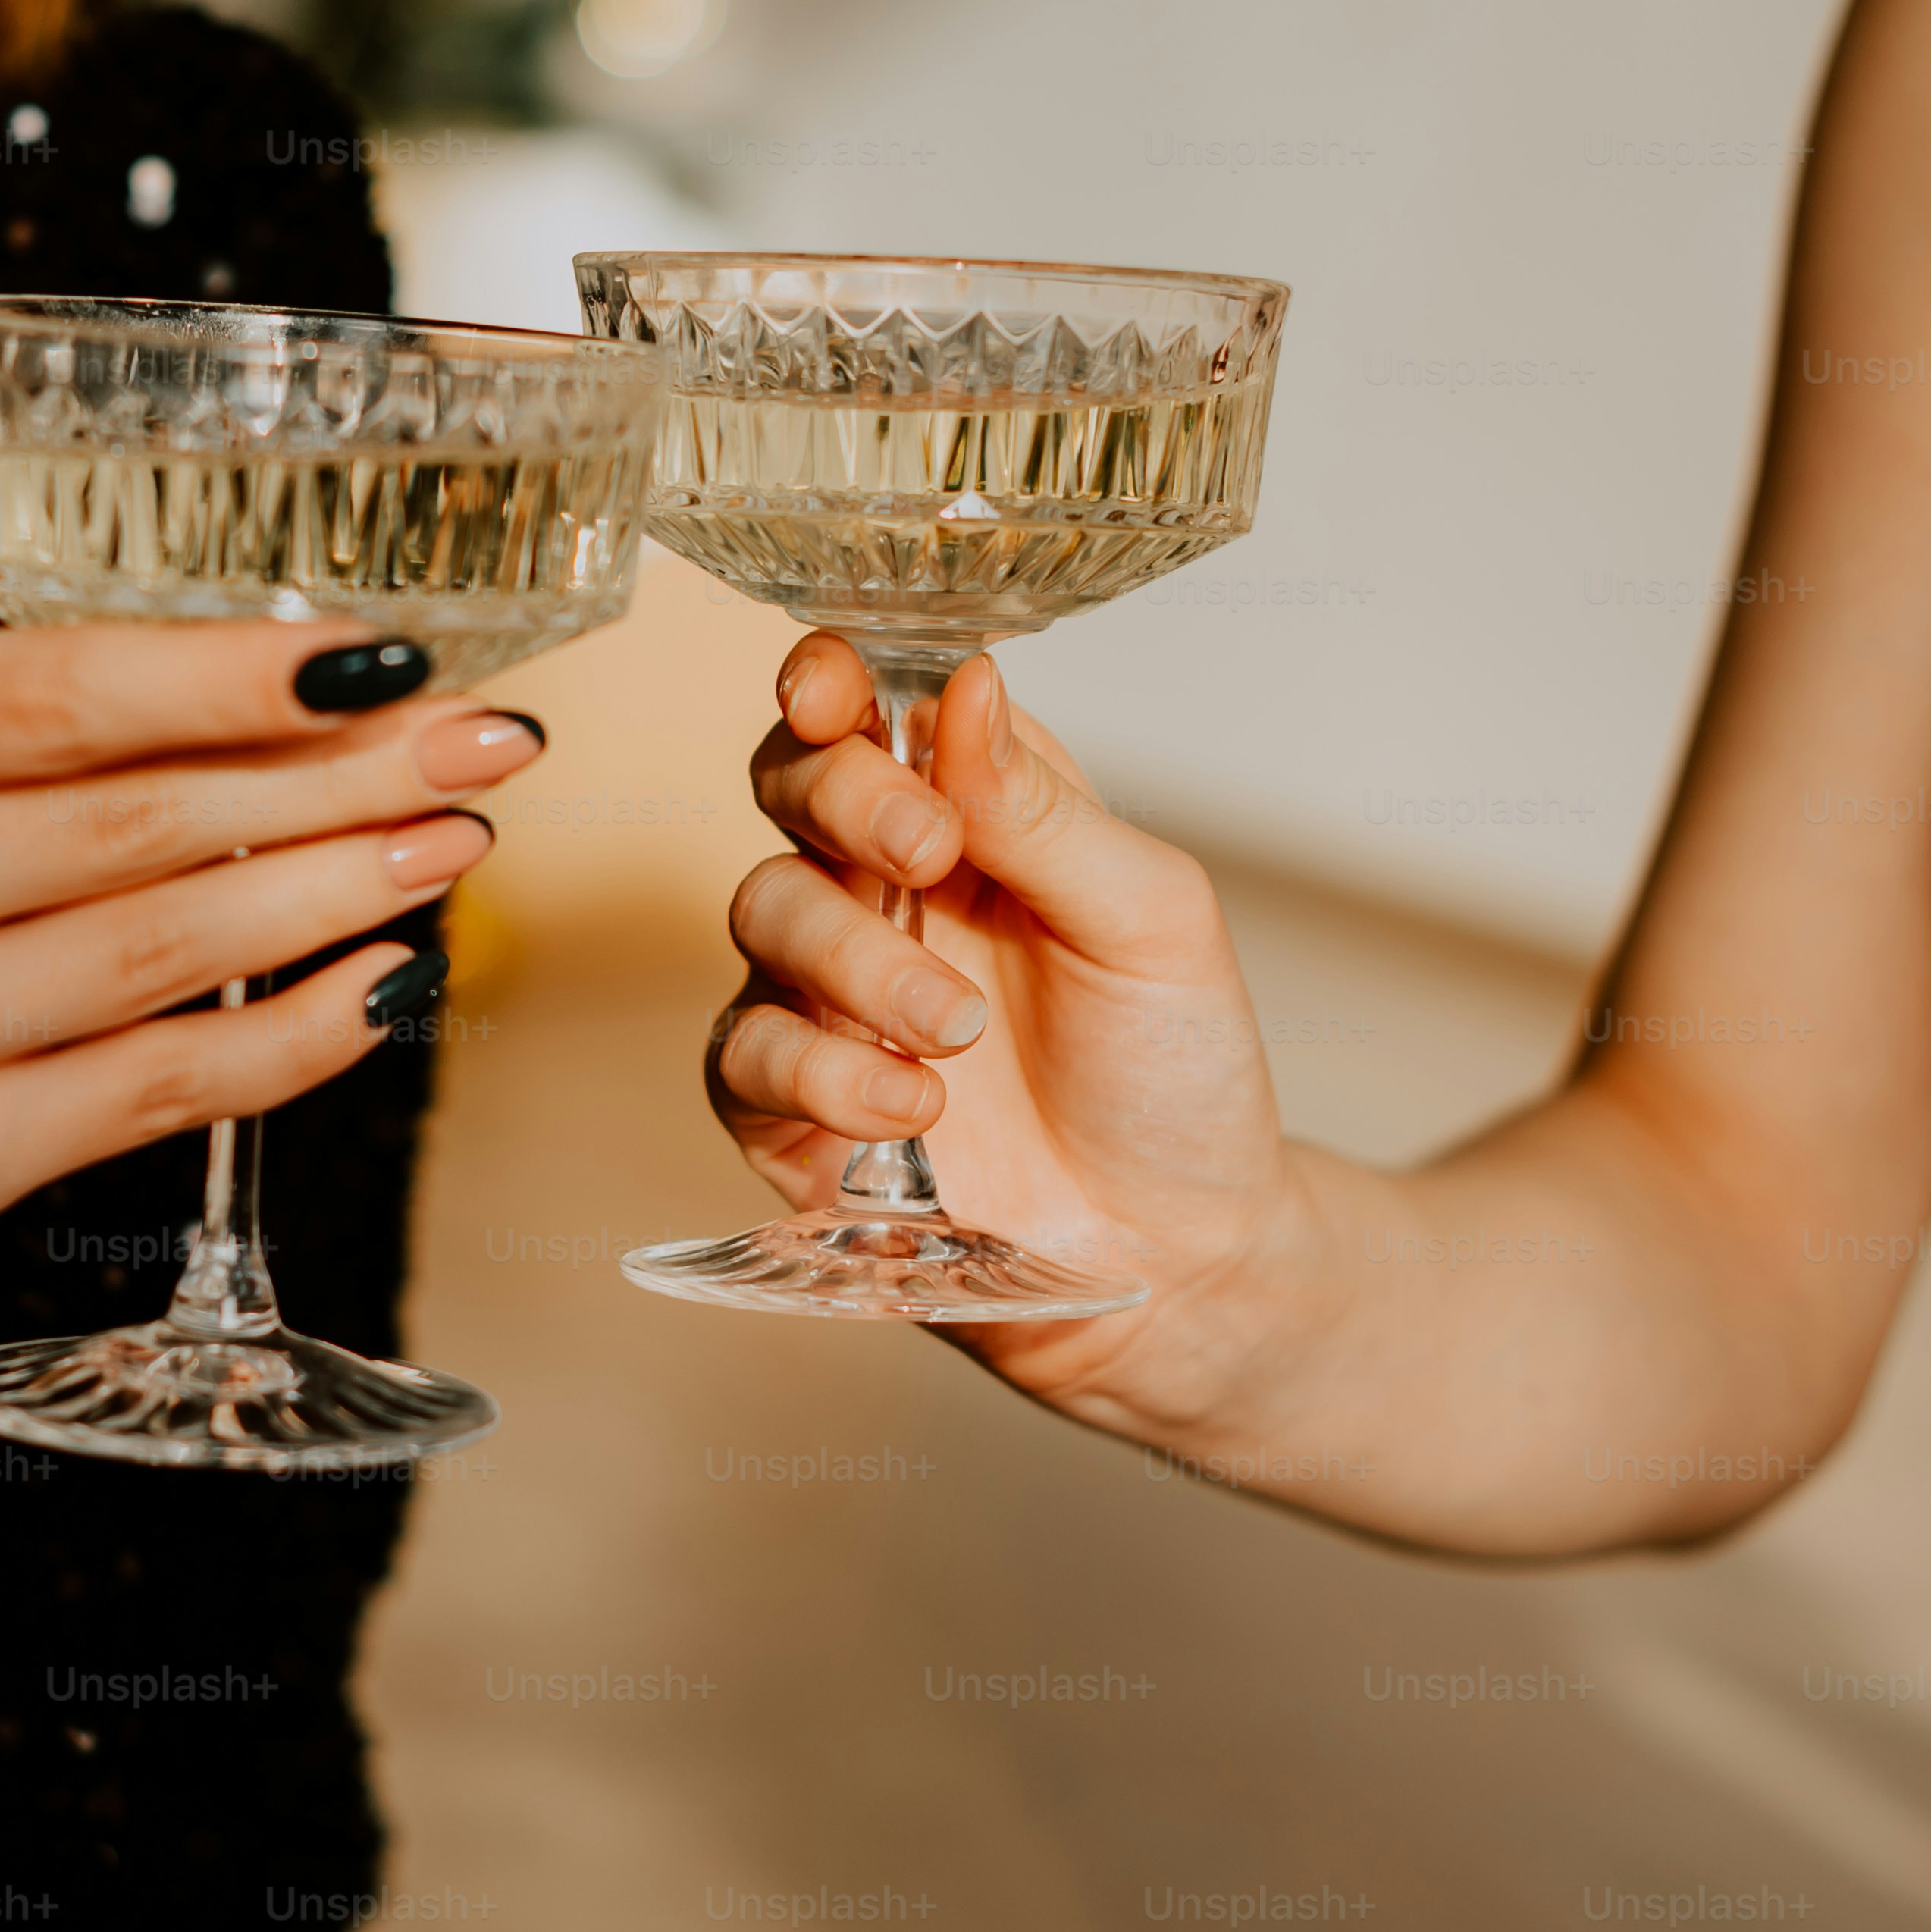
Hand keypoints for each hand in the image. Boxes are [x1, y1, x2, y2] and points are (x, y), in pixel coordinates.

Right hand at [0, 622, 537, 1491]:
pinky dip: (294, 1040)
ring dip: (342, 898)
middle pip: (136, 826)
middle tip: (483, 740)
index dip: (232, 676)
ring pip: (166, 960)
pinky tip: (386, 981)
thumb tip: (273, 676)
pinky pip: (156, 1093)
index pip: (49, 695)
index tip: (384, 655)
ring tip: (456, 843)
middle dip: (341, 780)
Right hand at [712, 631, 1321, 1435]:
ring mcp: (829, 995)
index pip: (868, 709)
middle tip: (927, 853)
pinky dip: (824, 1072)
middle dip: (841, 801)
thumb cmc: (1176, 1073)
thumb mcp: (1152, 922)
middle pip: (789, 783)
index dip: (830, 680)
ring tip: (957, 1030)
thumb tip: (965, 686)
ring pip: (762, 912)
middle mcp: (884, 888)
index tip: (838, 690)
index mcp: (972, 815)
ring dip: (857, 959)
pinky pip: (747, 1056)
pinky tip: (917, 1105)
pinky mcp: (794, 1108)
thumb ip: (1046, 810)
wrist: (1182, 1251)